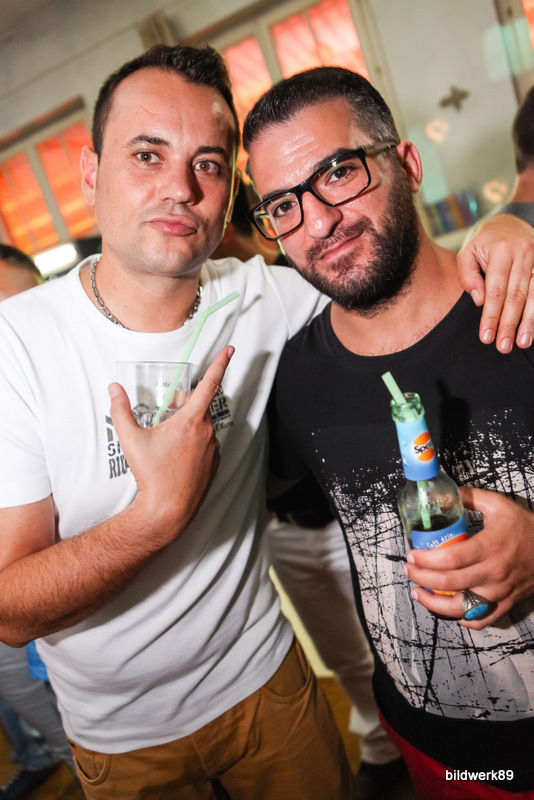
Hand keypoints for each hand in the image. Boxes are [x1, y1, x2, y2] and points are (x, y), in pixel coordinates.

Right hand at [109, 345, 233, 535]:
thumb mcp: (131, 439)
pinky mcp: (215, 463)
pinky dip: (192, 444)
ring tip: (167, 444)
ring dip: (187, 427)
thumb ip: (121, 410)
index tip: (230, 349)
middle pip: (198, 407)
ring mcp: (214, 449)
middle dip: (182, 407)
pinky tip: (176, 458)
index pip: (210, 384)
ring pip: (201, 427)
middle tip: (164, 419)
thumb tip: (114, 389)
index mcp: (192, 421)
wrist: (167, 510)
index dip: (221, 364)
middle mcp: (208, 432)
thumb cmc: (151, 475)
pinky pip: (205, 444)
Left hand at [403, 486, 533, 628]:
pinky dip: (461, 619)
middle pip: (449, 583)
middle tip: (409, 570)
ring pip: (461, 608)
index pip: (450, 559)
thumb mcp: (499, 505)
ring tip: (418, 593)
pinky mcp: (505, 604)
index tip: (411, 555)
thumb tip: (444, 493)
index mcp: (490, 547)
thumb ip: (470, 497)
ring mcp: (499, 593)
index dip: (425, 560)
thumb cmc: (526, 527)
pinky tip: (448, 608)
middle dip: (421, 578)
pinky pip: (479, 620)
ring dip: (434, 603)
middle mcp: (493, 573)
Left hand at [457, 214, 533, 353]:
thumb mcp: (468, 253)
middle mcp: (524, 253)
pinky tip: (533, 328)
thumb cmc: (484, 243)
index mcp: (502, 250)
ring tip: (522, 342)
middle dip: (510, 324)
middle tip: (503, 347)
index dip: (491, 316)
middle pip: (517, 295)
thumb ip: (468, 276)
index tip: (486, 337)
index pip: (496, 290)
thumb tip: (479, 300)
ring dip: (529, 321)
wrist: (509, 222)